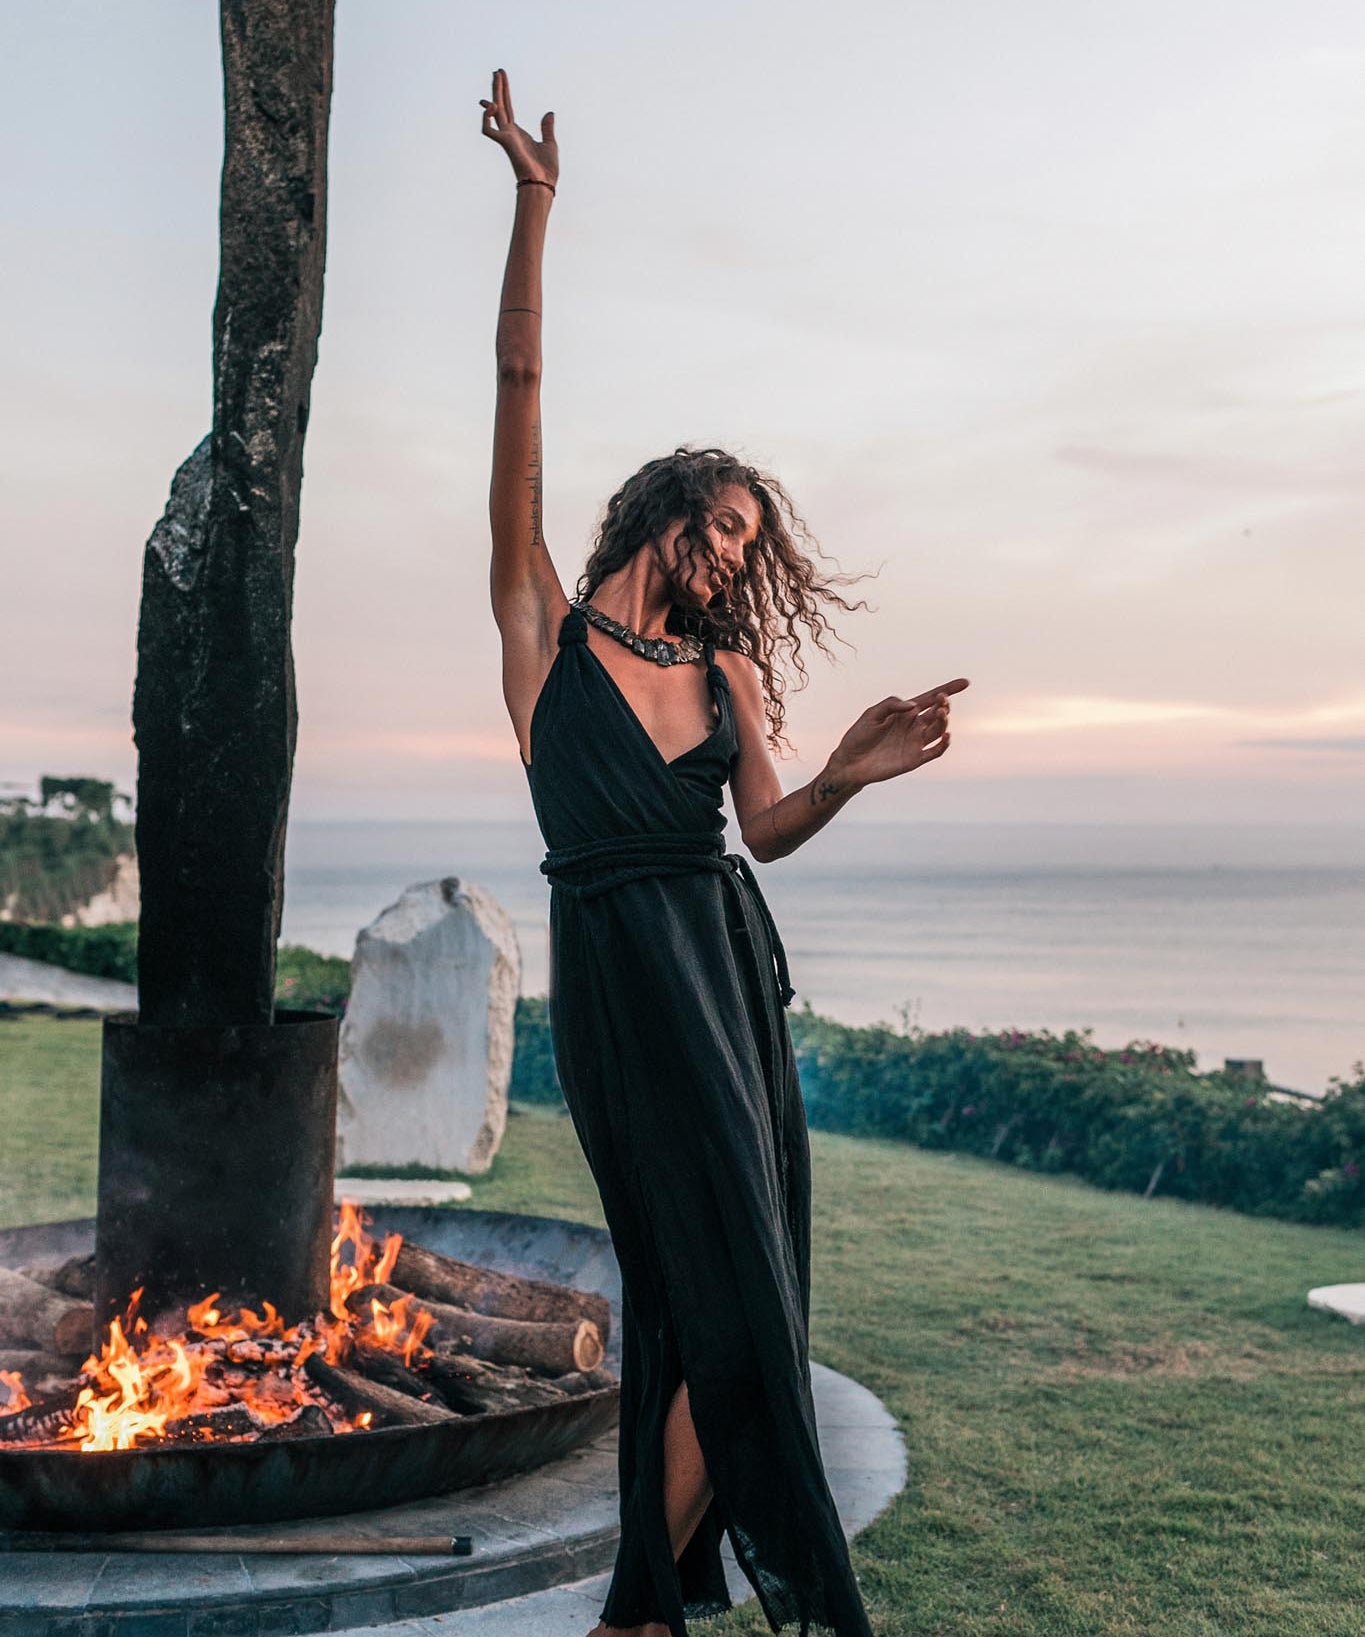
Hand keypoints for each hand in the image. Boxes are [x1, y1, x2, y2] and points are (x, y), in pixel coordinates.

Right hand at [480, 68, 557, 189]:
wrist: (544, 184)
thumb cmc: (546, 170)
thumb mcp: (550, 143)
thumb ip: (547, 128)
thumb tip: (549, 113)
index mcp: (518, 133)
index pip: (508, 108)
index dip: (504, 93)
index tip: (502, 77)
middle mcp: (509, 134)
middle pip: (500, 105)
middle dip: (498, 88)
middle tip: (497, 70)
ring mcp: (506, 138)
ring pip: (494, 111)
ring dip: (494, 94)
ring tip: (497, 77)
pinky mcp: (504, 143)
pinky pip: (488, 130)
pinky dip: (486, 118)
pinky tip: (491, 106)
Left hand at [827, 677, 968, 788]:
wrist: (850, 762)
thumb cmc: (859, 736)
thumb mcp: (872, 714)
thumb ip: (891, 705)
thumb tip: (913, 705)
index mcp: (905, 712)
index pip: (930, 698)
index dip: (948, 690)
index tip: (964, 683)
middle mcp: (913, 726)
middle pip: (937, 712)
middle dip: (944, 704)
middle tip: (942, 700)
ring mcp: (915, 742)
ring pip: (938, 729)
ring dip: (943, 721)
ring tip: (941, 713)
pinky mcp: (915, 759)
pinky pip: (935, 751)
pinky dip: (943, 743)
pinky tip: (946, 734)